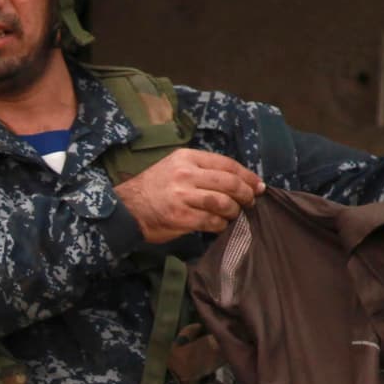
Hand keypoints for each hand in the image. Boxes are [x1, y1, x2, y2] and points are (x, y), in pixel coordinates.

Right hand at [117, 148, 264, 236]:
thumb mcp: (174, 167)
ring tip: (235, 214)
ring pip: (223, 202)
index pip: (227, 164)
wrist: (125, 209)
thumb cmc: (152, 189)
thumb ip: (200, 169)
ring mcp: (183, 196)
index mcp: (187, 158)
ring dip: (234, 210)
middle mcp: (185, 174)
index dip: (247, 176)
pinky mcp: (180, 217)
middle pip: (229, 182)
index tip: (258, 185)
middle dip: (246, 194)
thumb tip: (234, 180)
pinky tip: (220, 225)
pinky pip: (211, 221)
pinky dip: (220, 225)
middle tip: (251, 202)